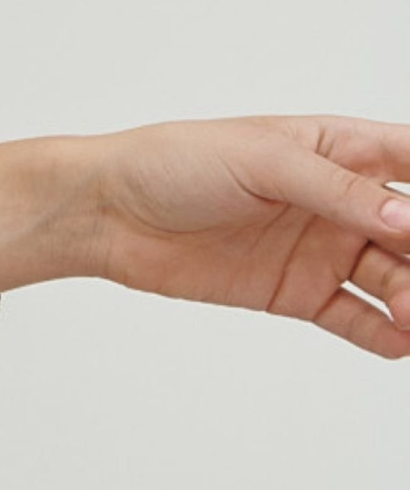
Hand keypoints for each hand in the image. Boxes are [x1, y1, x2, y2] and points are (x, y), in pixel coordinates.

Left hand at [88, 114, 409, 358]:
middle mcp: (340, 200)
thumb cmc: (177, 162)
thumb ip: (338, 191)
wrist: (110, 212)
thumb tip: (408, 222)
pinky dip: (381, 332)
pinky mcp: (296, 291)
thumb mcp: (262, 161)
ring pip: (393, 277)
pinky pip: (354, 316)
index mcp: (338, 148)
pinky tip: (398, 341)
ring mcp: (321, 248)